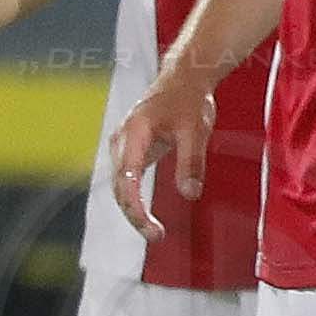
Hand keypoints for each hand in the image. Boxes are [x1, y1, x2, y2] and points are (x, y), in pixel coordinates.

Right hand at [109, 59, 217, 239]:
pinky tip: (146, 216)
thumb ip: (191, 162)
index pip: (127, 178)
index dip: (135, 206)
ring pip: (121, 184)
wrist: (183, 79)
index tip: (149, 227)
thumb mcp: (196, 131)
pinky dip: (134, 198)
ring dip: (133, 209)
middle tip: (156, 236)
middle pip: (120, 185)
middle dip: (134, 213)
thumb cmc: (189, 100)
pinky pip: (127, 179)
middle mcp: (121, 140)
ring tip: (154, 232)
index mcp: (134, 133)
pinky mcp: (130, 149)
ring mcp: (123, 145)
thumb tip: (190, 194)